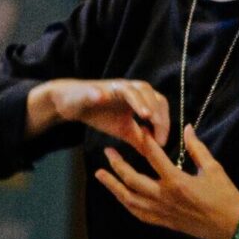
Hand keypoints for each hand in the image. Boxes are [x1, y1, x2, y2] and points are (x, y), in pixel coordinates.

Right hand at [36, 78, 171, 147]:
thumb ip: (139, 138)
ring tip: (145, 115)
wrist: (75, 105)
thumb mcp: (123, 130)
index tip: (163, 142)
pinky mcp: (94, 89)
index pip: (159, 106)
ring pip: (132, 90)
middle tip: (159, 134)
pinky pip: (98, 92)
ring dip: (140, 101)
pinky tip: (102, 100)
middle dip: (157, 113)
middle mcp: (130, 89)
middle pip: (151, 95)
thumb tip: (154, 151)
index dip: (164, 123)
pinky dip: (100, 95)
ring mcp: (113, 87)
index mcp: (140, 98)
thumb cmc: (100, 114)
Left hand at [95, 123, 238, 238]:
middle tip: (106, 152)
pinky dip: (126, 203)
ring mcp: (161, 212)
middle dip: (117, 165)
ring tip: (100, 174)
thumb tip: (188, 128)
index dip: (144, 140)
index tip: (138, 129)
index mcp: (177, 182)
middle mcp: (164, 197)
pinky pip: (138, 213)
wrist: (232, 226)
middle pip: (132, 179)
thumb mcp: (213, 168)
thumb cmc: (226, 196)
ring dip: (113, 186)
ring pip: (129, 199)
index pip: (154, 156)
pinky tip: (119, 195)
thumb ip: (197, 148)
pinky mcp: (163, 222)